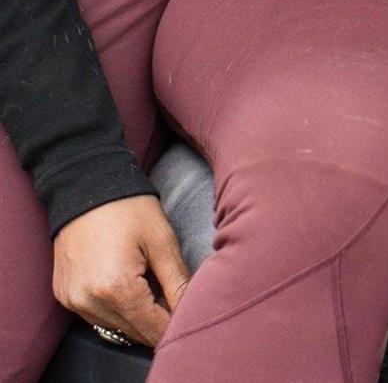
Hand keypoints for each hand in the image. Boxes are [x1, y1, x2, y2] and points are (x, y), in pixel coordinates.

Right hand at [53, 194, 190, 346]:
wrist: (86, 187)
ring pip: (114, 327)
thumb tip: (190, 309)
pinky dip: (116, 310)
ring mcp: (73, 301)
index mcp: (116, 288)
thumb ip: (177, 280)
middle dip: (158, 323)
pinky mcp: (65, 296)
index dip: (174, 327)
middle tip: (177, 301)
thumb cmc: (129, 208)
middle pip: (133, 331)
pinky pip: (96, 316)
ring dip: (137, 318)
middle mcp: (89, 301)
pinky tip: (132, 290)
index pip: (151, 328)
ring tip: (157, 292)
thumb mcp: (162, 240)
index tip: (191, 318)